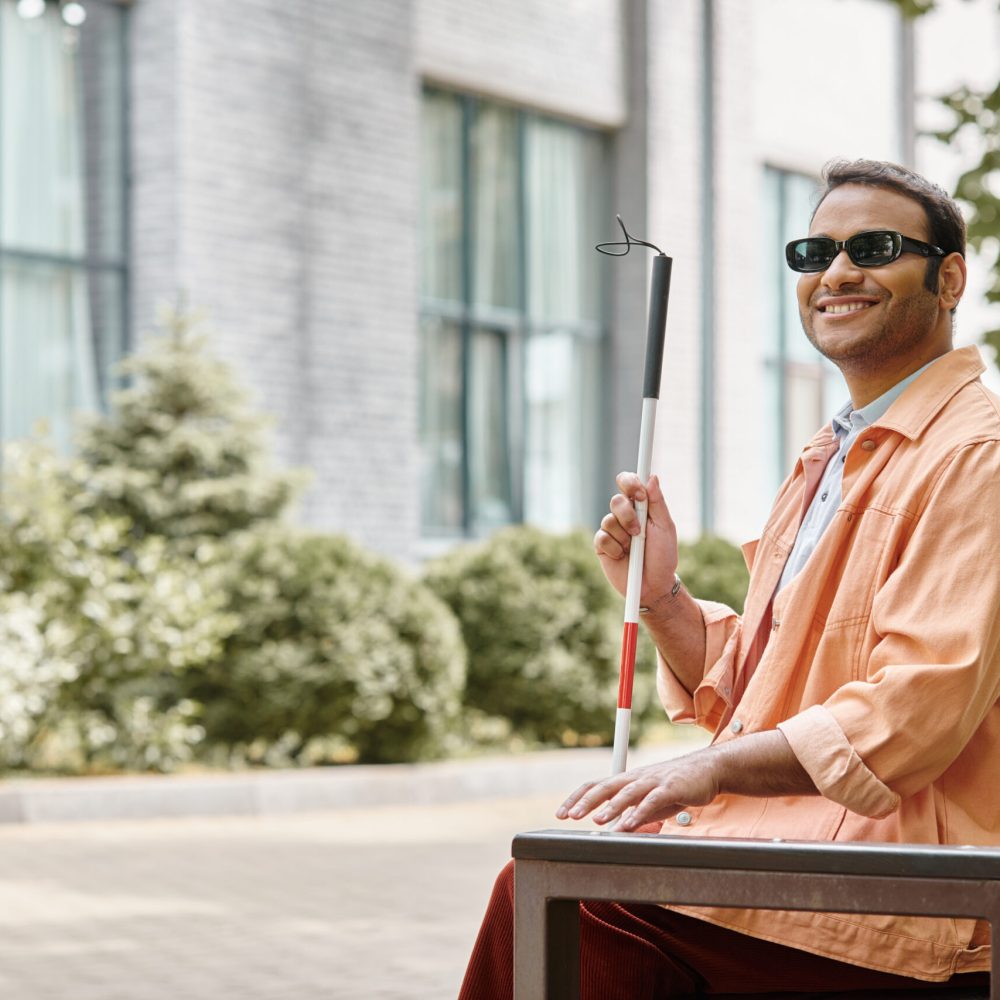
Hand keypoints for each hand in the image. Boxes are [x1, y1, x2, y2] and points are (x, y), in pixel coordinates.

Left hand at [555, 751, 718, 832]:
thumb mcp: (648, 803)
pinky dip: (640, 811)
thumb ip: (632, 815)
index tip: (561, 813)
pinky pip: (652, 800)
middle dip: (586, 802)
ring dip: (610, 806)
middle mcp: (635, 778)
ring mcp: (653, 781)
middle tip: (570, 816)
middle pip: (606, 787)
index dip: (577, 798)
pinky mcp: (671, 787)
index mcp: (627, 781)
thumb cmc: (674, 787)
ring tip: (596, 820)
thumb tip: (614, 831)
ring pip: (627, 792)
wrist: (707, 771)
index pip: (596, 786)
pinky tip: (629, 824)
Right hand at [593, 472, 678, 605]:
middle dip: (628, 516)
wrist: (654, 585)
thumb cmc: (663, 556)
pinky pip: (602, 538)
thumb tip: (652, 477)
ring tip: (633, 549)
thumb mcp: (665, 528)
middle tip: (639, 531)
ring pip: (608, 520)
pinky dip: (615, 548)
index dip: (630, 482)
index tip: (639, 494)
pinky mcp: (601, 545)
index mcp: (640, 507)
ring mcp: (612, 530)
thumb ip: (658, 503)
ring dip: (624, 536)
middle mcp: (624, 515)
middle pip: (616, 501)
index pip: (628, 483)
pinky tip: (622, 557)